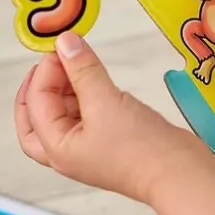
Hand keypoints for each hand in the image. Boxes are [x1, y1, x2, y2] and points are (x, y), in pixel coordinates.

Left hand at [14, 33, 203, 203]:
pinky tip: (95, 80)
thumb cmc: (140, 148)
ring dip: (64, 88)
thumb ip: (83, 69)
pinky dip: (84, 95)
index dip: (45, 71)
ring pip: (62, 114)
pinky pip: (86, 115)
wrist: (179, 173)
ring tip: (77, 64)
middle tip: (52, 60)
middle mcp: (67, 152)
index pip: (35, 103)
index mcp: (56, 148)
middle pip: (36, 117)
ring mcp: (88, 148)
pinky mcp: (109, 142)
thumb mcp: (105, 101)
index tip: (62, 45)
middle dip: (40, 86)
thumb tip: (66, 42)